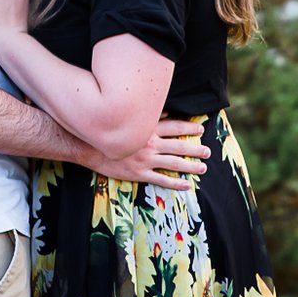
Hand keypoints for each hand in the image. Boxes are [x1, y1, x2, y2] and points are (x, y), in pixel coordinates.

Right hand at [85, 120, 211, 190]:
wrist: (90, 147)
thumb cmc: (109, 131)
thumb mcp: (129, 121)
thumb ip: (148, 118)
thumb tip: (165, 112)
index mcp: (148, 129)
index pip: (174, 127)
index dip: (188, 128)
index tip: (200, 129)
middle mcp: (150, 144)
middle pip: (178, 146)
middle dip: (195, 148)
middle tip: (207, 151)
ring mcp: (145, 160)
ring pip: (174, 163)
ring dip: (190, 166)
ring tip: (202, 168)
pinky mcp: (139, 174)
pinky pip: (161, 179)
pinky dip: (175, 183)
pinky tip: (186, 185)